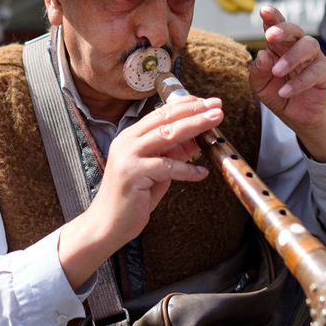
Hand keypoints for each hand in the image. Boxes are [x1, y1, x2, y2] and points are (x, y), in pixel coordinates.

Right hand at [58, 95, 222, 289]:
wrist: (108, 224)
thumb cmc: (133, 197)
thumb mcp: (158, 170)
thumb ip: (174, 153)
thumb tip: (198, 138)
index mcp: (131, 136)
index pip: (161, 113)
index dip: (186, 105)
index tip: (207, 101)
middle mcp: (128, 141)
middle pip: (166, 119)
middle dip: (194, 110)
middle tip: (217, 105)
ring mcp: (129, 156)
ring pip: (167, 135)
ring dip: (195, 126)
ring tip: (215, 121)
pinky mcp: (133, 174)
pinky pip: (168, 167)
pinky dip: (188, 170)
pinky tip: (202, 173)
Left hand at [249, 5, 325, 161]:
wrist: (296, 116)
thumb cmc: (277, 93)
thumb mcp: (260, 85)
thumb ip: (258, 71)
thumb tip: (262, 54)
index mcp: (279, 45)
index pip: (276, 26)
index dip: (272, 17)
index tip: (263, 10)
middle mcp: (297, 47)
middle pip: (295, 30)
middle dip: (283, 29)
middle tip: (270, 35)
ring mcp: (313, 59)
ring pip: (308, 46)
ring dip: (291, 58)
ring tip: (277, 71)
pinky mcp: (324, 74)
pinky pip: (314, 73)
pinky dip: (298, 83)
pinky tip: (285, 92)